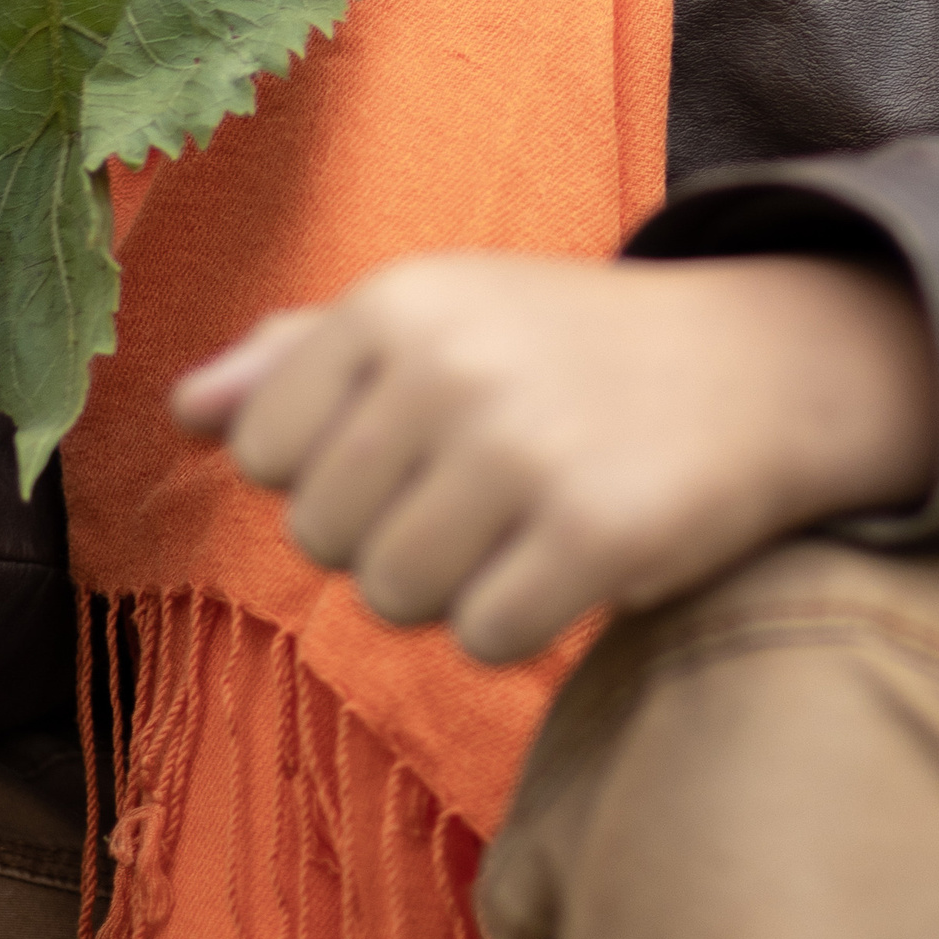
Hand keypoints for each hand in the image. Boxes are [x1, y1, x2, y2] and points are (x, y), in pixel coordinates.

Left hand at [170, 251, 938, 665]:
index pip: (266, 452)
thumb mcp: (438, 313)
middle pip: (324, 538)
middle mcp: (450, 364)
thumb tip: (185, 409)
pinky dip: (525, 620)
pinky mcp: (595, 531)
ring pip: (395, 598)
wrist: (753, 363)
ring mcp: (523, 447)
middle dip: (392, 533)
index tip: (410, 436)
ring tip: (523, 518)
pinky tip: (573, 554)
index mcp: (396, 300)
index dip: (330, 467)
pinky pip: (485, 639)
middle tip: (481, 483)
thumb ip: (301, 356)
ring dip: (455, 584)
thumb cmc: (564, 345)